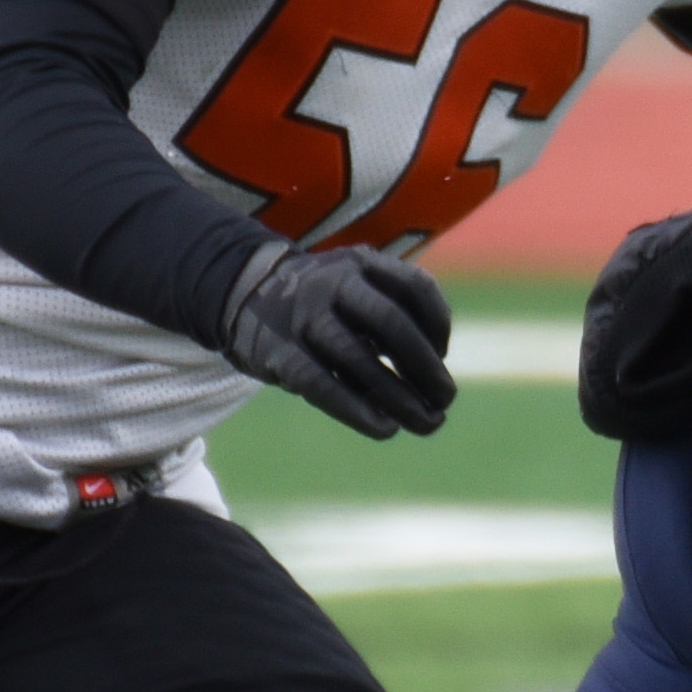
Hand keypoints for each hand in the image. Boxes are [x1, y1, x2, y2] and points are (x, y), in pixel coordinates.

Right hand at [224, 239, 458, 438]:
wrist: (245, 293)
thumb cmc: (324, 303)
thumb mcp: (359, 288)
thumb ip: (394, 318)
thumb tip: (433, 382)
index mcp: (360, 263)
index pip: (416, 287)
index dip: (438, 324)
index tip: (443, 354)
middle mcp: (332, 283)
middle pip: (390, 323)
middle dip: (426, 366)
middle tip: (446, 398)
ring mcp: (303, 317)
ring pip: (359, 358)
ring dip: (400, 396)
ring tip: (428, 422)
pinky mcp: (278, 353)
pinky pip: (322, 385)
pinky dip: (357, 410)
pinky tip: (385, 429)